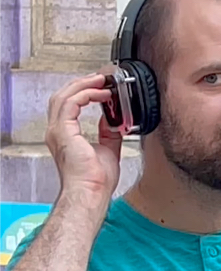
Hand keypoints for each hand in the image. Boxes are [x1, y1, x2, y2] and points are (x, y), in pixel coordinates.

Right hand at [44, 73, 123, 205]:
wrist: (91, 192)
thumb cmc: (96, 180)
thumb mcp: (108, 149)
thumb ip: (108, 133)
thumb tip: (114, 120)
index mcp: (65, 136)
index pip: (68, 105)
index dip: (83, 92)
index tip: (101, 88)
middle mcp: (57, 132)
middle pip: (62, 97)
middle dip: (81, 84)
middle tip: (100, 78)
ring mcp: (57, 131)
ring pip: (63, 96)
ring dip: (83, 86)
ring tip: (100, 81)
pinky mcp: (63, 132)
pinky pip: (70, 104)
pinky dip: (85, 94)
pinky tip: (100, 93)